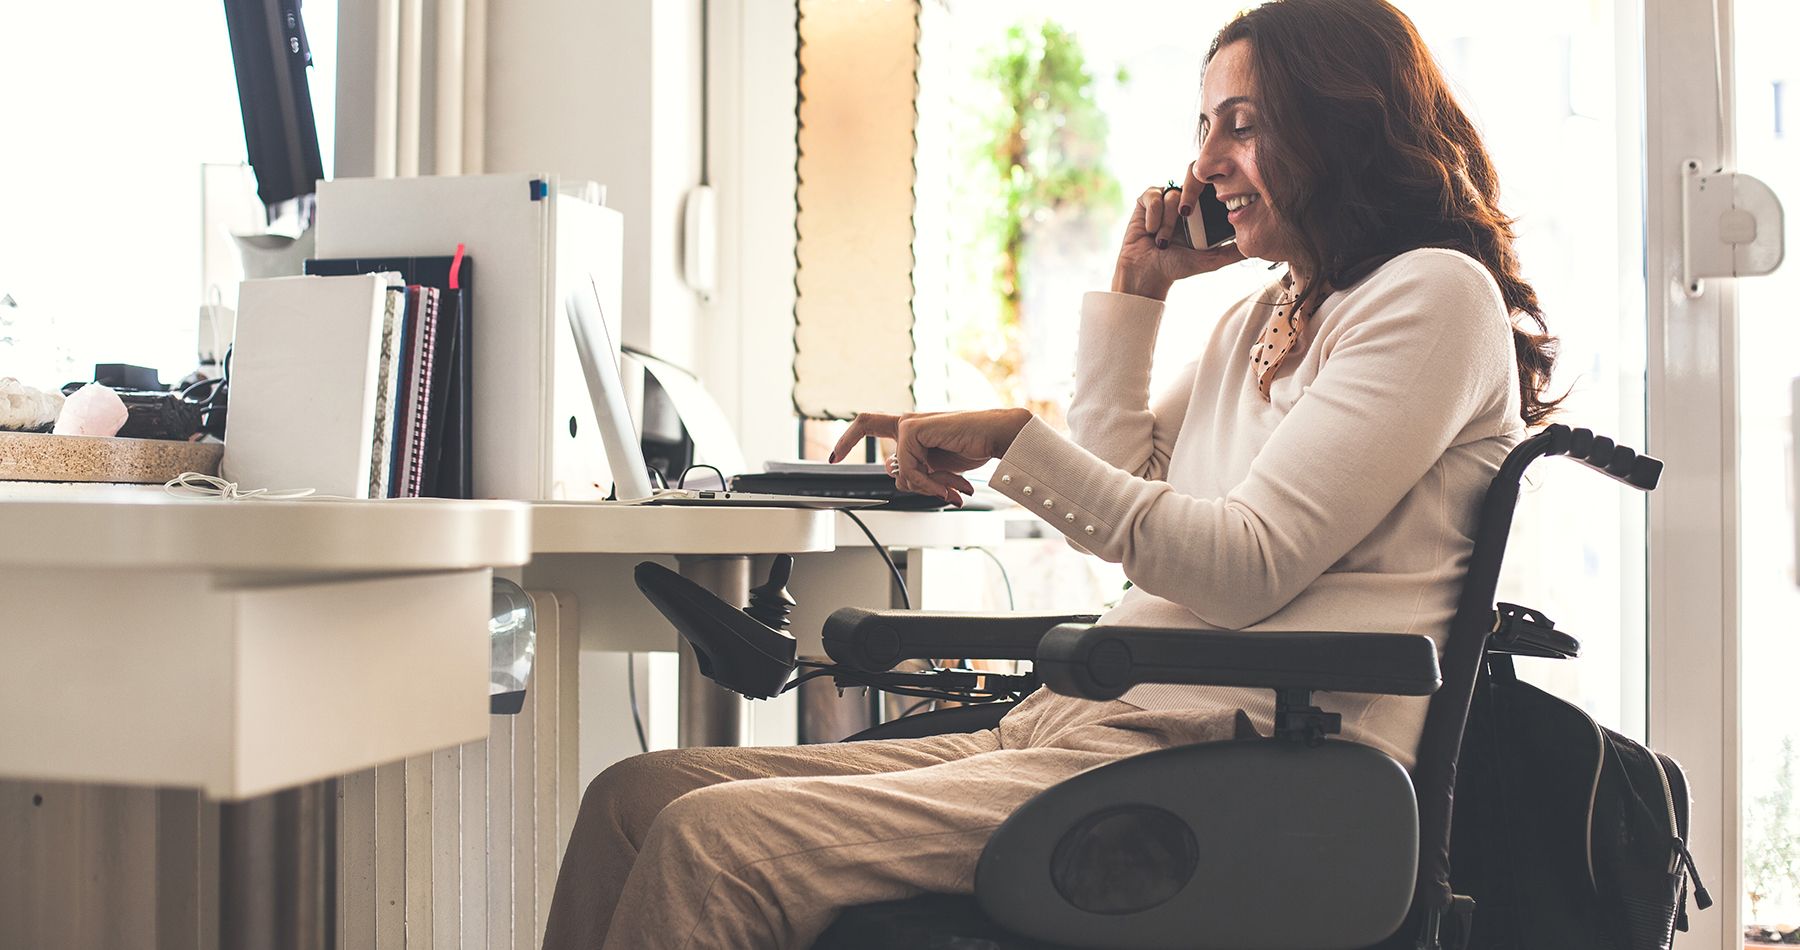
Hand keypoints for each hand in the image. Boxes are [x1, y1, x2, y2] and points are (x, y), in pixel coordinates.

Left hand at [829, 408, 1033, 506]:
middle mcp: (906, 424)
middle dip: (915, 486)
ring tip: (954, 488)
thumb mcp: (937, 467)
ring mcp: (908, 425)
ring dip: (929, 488)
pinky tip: (949, 488)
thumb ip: (916, 471)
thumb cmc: (973, 447)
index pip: (867, 424)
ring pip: (900, 475)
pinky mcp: (913, 429)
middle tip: (942, 493)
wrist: (996, 436)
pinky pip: (908, 470)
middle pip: (883, 457)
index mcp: (910, 429)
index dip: (847, 439)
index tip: (833, 457)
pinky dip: (929, 485)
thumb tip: (899, 479)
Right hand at [1113, 166, 1245, 299]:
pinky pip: (1153, 196)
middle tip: (1186, 216)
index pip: (1211, 186)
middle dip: (1189, 199)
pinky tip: (1151, 232)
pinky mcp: (1146, 200)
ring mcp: (1164, 198)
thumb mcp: (1210, 259)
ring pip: (1172, 195)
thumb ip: (1232, 252)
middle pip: (1192, 179)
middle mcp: (1184, 200)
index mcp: (1201, 210)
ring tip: (1163, 242)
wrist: (1147, 273)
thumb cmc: (1176, 266)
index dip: (1212, 190)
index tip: (1211, 207)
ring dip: (1168, 222)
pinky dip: (1154, 215)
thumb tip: (1256, 246)